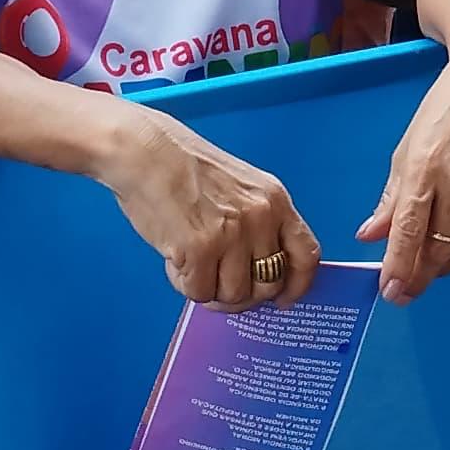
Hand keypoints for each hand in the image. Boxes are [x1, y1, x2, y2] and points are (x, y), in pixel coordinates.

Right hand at [99, 104, 319, 312]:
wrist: (144, 151)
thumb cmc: (182, 165)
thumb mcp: (240, 186)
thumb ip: (257, 223)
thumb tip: (257, 270)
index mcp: (274, 199)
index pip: (305, 254)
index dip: (296, 285)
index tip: (283, 298)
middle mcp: (260, 218)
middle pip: (267, 285)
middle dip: (242, 293)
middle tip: (219, 282)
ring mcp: (231, 235)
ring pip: (232, 295)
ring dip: (209, 288)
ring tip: (191, 262)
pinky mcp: (199, 249)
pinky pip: (199, 292)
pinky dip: (185, 284)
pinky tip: (175, 260)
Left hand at [360, 50, 449, 301]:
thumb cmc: (441, 114)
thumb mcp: (405, 150)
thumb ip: (391, 199)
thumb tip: (370, 235)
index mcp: (424, 169)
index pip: (410, 231)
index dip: (399, 267)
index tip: (390, 292)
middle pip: (439, 248)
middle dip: (420, 278)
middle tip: (406, 291)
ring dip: (446, 271)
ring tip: (432, 272)